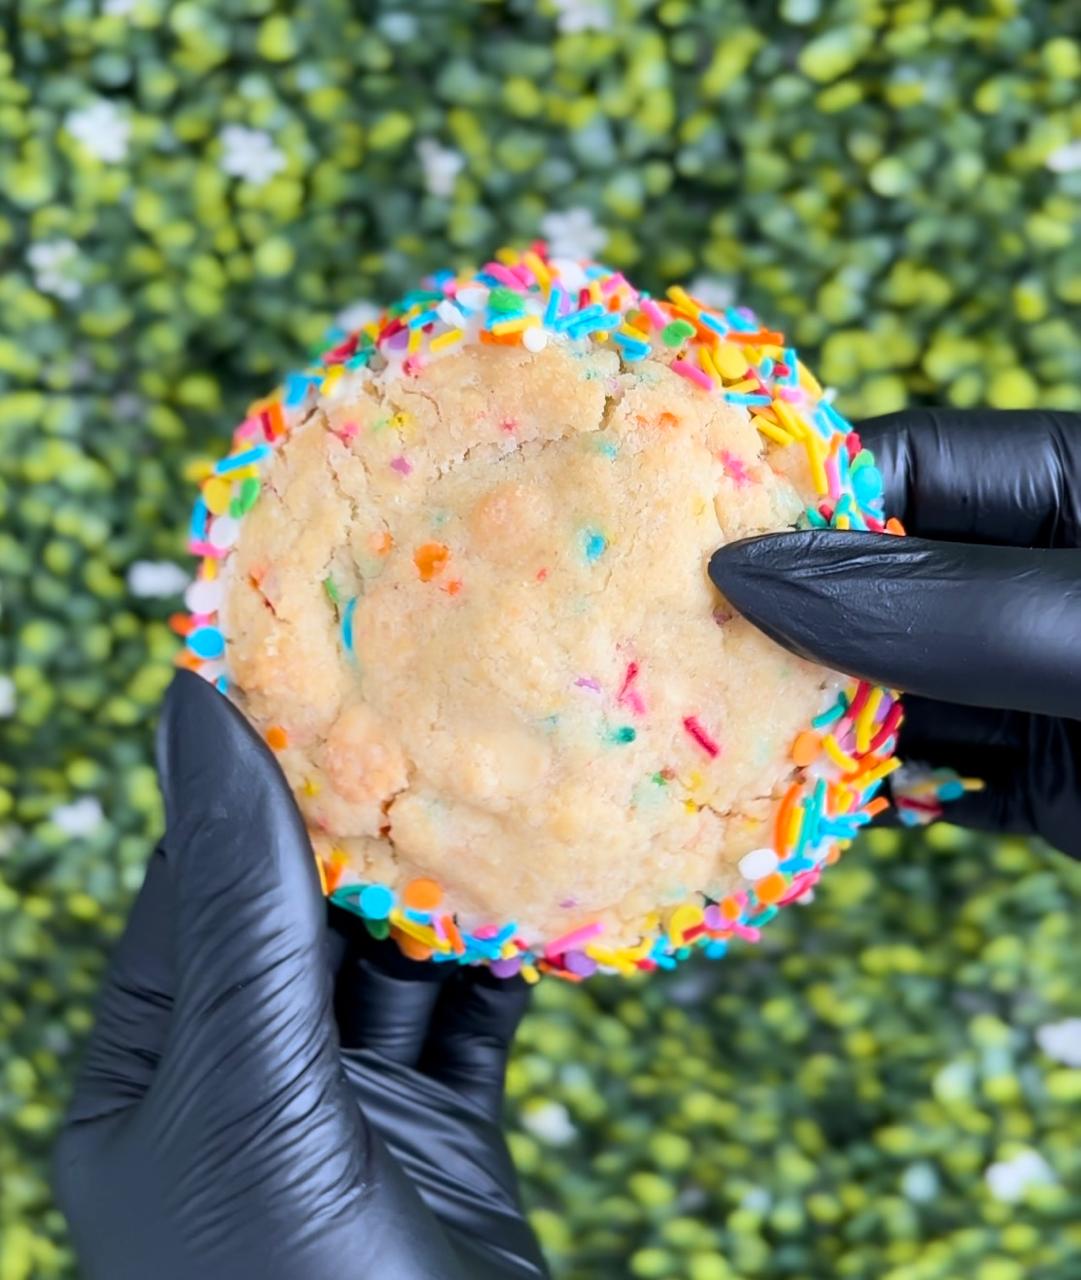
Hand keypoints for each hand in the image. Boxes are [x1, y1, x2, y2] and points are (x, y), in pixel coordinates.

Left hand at [53, 671, 547, 1279]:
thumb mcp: (247, 1088)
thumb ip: (239, 901)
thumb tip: (195, 708)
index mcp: (148, 1069)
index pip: (199, 878)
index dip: (256, 771)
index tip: (316, 662)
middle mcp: (243, 1076)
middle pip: (306, 908)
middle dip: (365, 816)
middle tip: (428, 698)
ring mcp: (347, 1106)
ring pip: (398, 956)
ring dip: (447, 882)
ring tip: (497, 775)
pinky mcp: (443, 1133)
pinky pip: (472, 1014)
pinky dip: (507, 954)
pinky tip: (543, 888)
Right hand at [708, 408, 1080, 858]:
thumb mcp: (1078, 628)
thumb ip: (929, 605)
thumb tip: (751, 574)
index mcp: (1066, 494)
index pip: (903, 467)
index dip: (795, 496)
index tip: (687, 534)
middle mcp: (1034, 582)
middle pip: (878, 583)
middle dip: (781, 617)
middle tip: (663, 642)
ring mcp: (1033, 682)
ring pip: (892, 692)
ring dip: (807, 722)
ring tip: (695, 735)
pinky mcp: (1042, 779)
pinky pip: (928, 782)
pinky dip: (863, 802)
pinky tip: (787, 814)